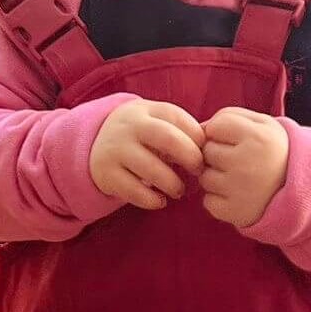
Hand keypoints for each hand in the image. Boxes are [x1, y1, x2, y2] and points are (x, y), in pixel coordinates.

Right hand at [90, 99, 205, 209]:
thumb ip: (182, 131)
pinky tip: (160, 201)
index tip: (206, 154)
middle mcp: (129, 126)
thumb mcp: (157, 123)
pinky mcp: (106, 174)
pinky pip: (134, 191)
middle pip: (167, 138)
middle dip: (190, 157)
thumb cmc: (142, 137)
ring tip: (179, 191)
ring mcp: (116, 149)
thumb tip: (215, 148)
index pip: (179, 119)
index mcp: (147, 110)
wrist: (95, 144)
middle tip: (199, 171)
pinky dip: (152, 200)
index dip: (197, 138)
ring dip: (172, 184)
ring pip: (151, 169)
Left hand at [199, 107, 289, 226]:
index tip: (237, 140)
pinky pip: (208, 201)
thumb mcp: (263, 125)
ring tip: (239, 178)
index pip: (215, 126)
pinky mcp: (234, 212)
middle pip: (207, 151)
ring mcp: (240, 190)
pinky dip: (218, 199)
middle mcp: (248, 163)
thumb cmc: (273, 152)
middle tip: (240, 161)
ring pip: (204, 177)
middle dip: (217, 154)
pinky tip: (237, 195)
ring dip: (216, 177)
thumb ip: (230, 116)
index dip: (221, 132)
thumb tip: (198, 129)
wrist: (300, 191)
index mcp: (258, 137)